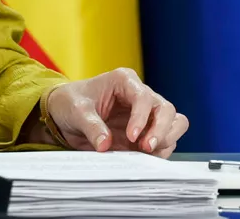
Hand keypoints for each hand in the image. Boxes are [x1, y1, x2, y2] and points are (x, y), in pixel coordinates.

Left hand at [43, 68, 188, 157]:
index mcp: (124, 81)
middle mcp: (140, 95)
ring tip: (146, 153)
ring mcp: (146, 114)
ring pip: (174, 123)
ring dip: (165, 140)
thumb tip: (105, 144)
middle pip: (167, 110)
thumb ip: (91, 126)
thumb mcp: (76, 110)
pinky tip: (144, 157)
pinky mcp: (146, 132)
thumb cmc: (71, 102)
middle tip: (145, 148)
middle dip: (161, 130)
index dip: (141, 117)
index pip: (144, 97)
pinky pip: (166, 140)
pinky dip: (160, 150)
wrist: (65, 113)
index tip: (131, 136)